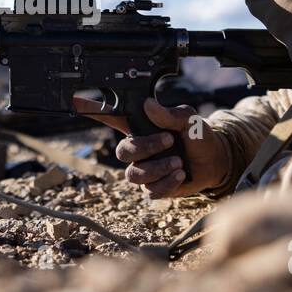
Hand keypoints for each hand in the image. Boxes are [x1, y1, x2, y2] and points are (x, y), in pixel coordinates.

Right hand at [72, 95, 230, 197]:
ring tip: (179, 163)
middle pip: (122, 152)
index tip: (76, 100)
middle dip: (145, 148)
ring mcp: (145, 169)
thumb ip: (169, 114)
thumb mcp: (189, 119)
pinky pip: (150, 190)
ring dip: (158, 168)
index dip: (93, 111)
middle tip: (168, 142)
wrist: (215, 162)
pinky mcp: (155, 187)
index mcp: (142, 128)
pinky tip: (180, 175)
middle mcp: (139, 149)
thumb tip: (149, 105)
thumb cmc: (199, 137)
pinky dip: (167, 183)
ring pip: (135, 174)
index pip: (113, 118)